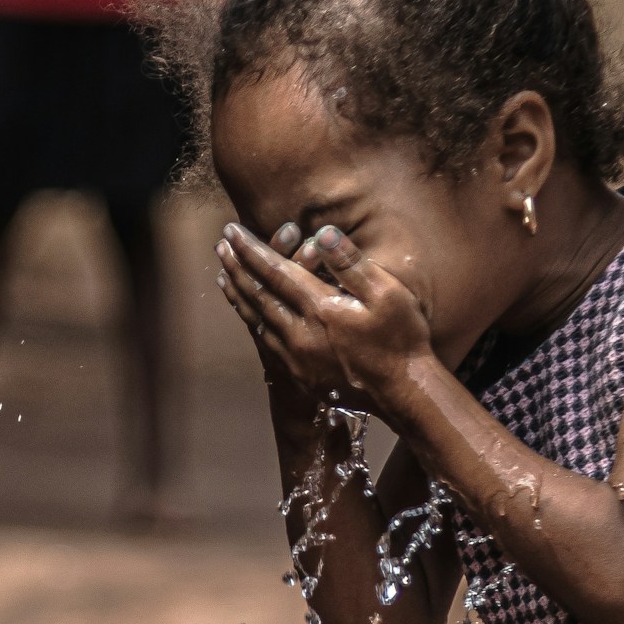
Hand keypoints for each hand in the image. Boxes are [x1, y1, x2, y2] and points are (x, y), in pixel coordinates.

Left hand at [216, 222, 434, 415]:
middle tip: (220, 247)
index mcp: (319, 308)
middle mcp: (299, 333)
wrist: (403, 392)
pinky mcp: (299, 375)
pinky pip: (265, 343)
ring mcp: (296, 357)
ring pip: (256, 320)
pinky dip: (251, 323)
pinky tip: (247, 316)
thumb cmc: (401, 339)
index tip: (232, 231)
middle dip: (237, 267)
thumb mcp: (387, 293)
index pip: (274, 271)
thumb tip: (323, 233)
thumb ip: (351, 263)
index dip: (250, 249)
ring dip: (239, 295)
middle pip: (258, 294)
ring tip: (224, 276)